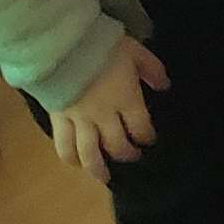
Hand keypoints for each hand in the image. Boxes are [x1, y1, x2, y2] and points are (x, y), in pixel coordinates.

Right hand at [55, 37, 166, 181]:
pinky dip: (69, 157)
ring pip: (90, 153)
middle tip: (132, 156)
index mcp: (126, 99)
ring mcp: (80, 121)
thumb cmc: (103, 46)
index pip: (140, 127)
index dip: (146, 136)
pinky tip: (75, 163)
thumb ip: (152, 70)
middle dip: (127, 153)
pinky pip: (63, 145)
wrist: (64, 47)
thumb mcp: (136, 51)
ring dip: (98, 168)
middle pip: (117, 144)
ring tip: (104, 177)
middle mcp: (104, 116)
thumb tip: (164, 87)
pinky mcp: (58, 119)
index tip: (149, 140)